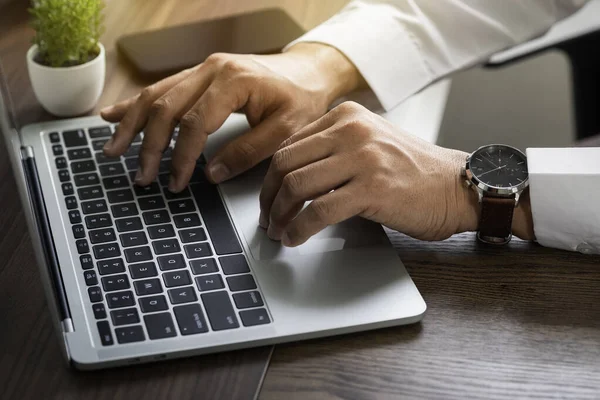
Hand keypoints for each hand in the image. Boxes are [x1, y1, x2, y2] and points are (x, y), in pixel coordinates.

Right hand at [101, 43, 363, 191]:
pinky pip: (162, 87)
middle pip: (166, 107)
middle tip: (142, 176)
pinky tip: (114, 114)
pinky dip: (137, 104)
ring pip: (157, 94)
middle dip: (148, 145)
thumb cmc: (302, 99)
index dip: (180, 156)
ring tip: (113, 150)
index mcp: (234, 81)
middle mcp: (212, 69)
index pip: (194, 123)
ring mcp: (203, 68)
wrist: (309, 72)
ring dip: (132, 124)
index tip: (176, 182)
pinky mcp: (200, 73)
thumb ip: (248, 152)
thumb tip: (211, 173)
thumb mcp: (286, 131)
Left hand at [259, 101, 533, 245]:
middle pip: (285, 164)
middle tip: (267, 219)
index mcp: (346, 117)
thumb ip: (332, 151)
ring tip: (278, 232)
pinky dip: (299, 229)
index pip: (289, 145)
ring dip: (279, 215)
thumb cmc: (415, 172)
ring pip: (296, 186)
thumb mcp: (370, 144)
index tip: (267, 198)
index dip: (270, 178)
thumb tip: (290, 180)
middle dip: (268, 198)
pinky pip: (318, 211)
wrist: (459, 187)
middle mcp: (352, 131)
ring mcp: (362, 158)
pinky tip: (296, 239)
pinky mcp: (372, 188)